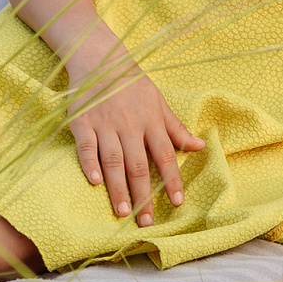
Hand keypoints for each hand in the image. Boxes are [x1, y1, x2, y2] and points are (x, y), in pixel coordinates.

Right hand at [67, 70, 205, 225]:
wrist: (101, 59)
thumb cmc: (132, 84)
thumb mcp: (159, 102)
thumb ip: (176, 128)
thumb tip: (200, 146)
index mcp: (151, 121)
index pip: (165, 155)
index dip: (172, 179)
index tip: (178, 202)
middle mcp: (130, 126)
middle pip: (138, 165)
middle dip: (143, 195)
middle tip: (145, 221)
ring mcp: (105, 125)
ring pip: (113, 161)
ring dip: (118, 188)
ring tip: (122, 212)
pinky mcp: (82, 122)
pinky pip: (86, 146)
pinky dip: (89, 163)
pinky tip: (93, 182)